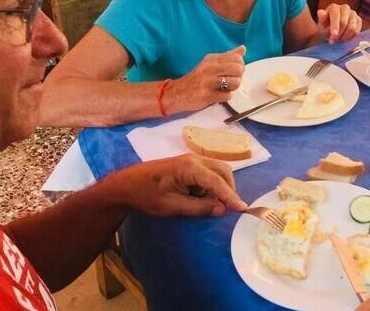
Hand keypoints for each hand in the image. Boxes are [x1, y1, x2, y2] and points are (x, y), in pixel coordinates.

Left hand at [105, 154, 246, 216]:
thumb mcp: (172, 206)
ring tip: (212, 205)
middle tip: (229, 208)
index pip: (217, 182)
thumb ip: (199, 207)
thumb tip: (222, 209)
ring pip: (217, 171)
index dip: (231, 196)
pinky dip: (211, 185)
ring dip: (220, 187)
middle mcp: (195, 159)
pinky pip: (208, 173)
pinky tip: (201, 198)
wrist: (126, 186)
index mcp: (190, 167)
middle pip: (223, 171)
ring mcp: (192, 160)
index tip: (243, 208)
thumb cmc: (146, 196)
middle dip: (229, 189)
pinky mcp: (188, 165)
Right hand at [169, 45, 245, 112]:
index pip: (237, 58)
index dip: (240, 66)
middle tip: (230, 81)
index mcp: (211, 59)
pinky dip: (226, 97)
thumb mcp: (210, 64)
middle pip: (238, 69)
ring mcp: (208, 82)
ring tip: (225, 88)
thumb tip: (243, 49)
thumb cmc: (197, 79)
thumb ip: (227, 56)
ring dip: (233, 88)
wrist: (177, 93)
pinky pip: (228, 96)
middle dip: (238, 77)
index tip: (234, 72)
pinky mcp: (207, 95)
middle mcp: (210, 68)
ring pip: (235, 82)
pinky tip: (219, 95)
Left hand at [317, 4, 360, 42]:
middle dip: (338, 34)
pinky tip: (345, 38)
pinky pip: (357, 31)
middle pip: (344, 23)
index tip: (333, 35)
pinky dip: (350, 37)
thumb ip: (321, 18)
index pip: (336, 16)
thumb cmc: (326, 25)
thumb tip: (321, 12)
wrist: (333, 27)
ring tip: (338, 40)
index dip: (335, 26)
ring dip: (345, 37)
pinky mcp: (358, 20)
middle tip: (333, 41)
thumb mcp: (321, 23)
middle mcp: (345, 8)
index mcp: (334, 7)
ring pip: (352, 28)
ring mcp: (353, 13)